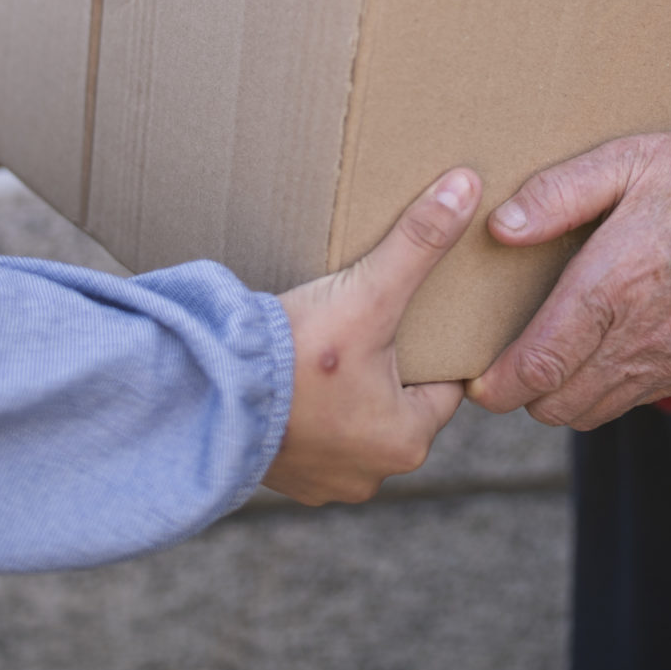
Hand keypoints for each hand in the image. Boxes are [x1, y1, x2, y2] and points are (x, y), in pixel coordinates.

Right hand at [263, 168, 479, 504]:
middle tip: (365, 325)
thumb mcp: (365, 294)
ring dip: (344, 392)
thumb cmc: (293, 356)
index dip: (431, 345)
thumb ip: (418, 242)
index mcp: (407, 441)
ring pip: (354, 422)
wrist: (203, 396)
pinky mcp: (283, 477)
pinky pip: (312, 437)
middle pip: (398, 404)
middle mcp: (372, 475)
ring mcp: (324, 482)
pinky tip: (291, 379)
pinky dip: (307, 410)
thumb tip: (466, 187)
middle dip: (385, 367)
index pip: (443, 385)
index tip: (413, 316)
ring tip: (327, 349)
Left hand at [466, 110, 670, 429]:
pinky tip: (603, 348)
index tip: (474, 383)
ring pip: (596, 412)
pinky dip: (608, 389)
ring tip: (550, 358)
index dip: (498, 386)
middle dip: (523, 394)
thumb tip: (500, 228)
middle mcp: (644, 336)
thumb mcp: (620, 161)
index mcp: (613, 286)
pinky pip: (637, 400)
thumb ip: (555, 196)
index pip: (540, 366)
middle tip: (507, 363)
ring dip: (564, 396)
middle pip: (559, 406)